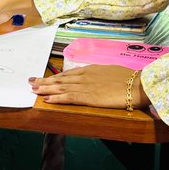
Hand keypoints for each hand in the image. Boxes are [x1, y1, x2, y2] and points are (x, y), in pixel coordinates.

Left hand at [29, 64, 147, 108]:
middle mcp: (84, 76)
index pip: (68, 73)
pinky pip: (68, 97)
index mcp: (91, 70)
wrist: (137, 85)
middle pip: (60, 79)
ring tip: (34, 89)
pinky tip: (47, 99)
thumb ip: (100, 74)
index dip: (55, 76)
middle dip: (45, 80)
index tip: (45, 77)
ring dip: (46, 88)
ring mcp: (85, 86)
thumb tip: (97, 77)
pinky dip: (56, 98)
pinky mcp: (88, 97)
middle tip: (31, 81)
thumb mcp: (111, 72)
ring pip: (61, 87)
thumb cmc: (129, 79)